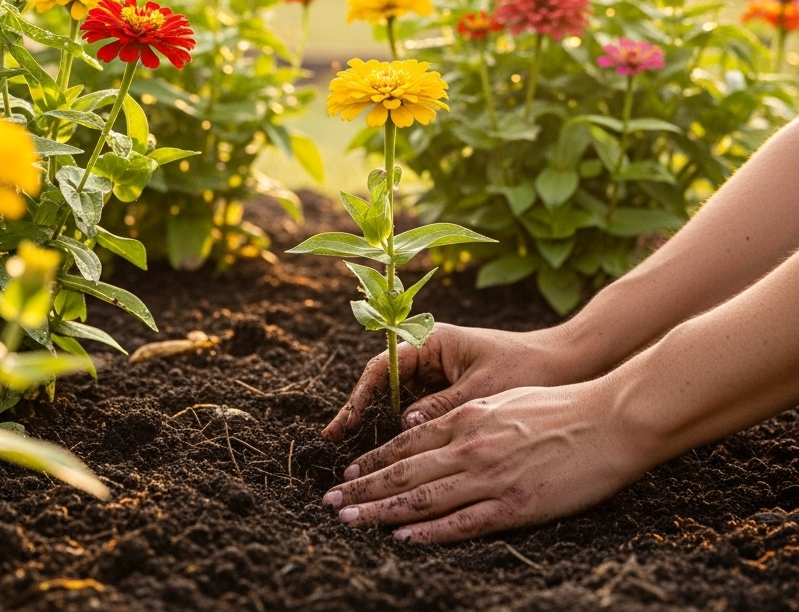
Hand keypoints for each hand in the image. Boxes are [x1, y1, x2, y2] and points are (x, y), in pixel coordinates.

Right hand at [323, 322, 575, 439]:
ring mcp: (439, 374)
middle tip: (335, 446)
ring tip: (360, 464)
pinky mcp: (453, 393)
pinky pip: (422, 413)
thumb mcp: (485, 390)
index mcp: (432, 341)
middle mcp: (430, 354)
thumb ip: (444, 407)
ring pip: (400, 402)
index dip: (357, 400)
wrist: (569, 364)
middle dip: (361, 415)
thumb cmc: (528, 368)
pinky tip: (397, 461)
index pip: (382, 369)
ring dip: (383, 428)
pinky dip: (410, 435)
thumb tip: (404, 428)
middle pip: (384, 386)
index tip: (340, 430)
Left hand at [323, 379, 641, 542]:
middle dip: (363, 488)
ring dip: (380, 511)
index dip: (373, 460)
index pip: (407, 443)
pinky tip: (402, 538)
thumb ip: (465, 416)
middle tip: (330, 502)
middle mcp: (469, 446)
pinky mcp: (514, 504)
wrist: (607, 419)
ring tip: (349, 520)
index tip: (347, 474)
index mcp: (467, 418)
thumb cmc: (558, 406)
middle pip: (404, 472)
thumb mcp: (501, 400)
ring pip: (422, 498)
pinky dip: (429, 532)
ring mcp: (490, 477)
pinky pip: (462, 523)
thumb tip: (430, 428)